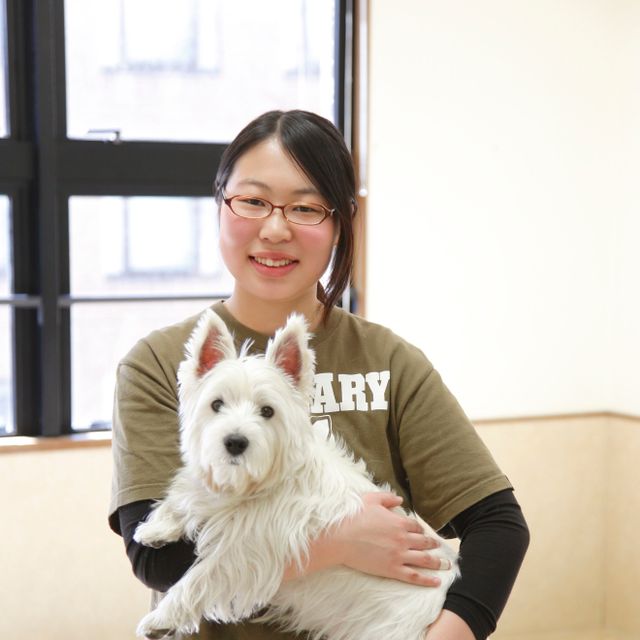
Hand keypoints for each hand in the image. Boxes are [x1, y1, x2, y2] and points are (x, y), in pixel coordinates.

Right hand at [329, 492, 444, 586]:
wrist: (341, 538)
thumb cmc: (354, 517)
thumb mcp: (371, 499)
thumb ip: (388, 498)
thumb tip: (400, 499)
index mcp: (398, 522)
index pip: (416, 526)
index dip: (421, 530)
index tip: (424, 533)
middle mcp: (402, 539)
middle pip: (424, 542)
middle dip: (434, 545)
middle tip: (441, 548)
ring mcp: (398, 555)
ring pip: (424, 560)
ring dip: (438, 563)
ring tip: (447, 566)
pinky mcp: (392, 569)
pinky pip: (414, 576)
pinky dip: (427, 579)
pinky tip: (436, 581)